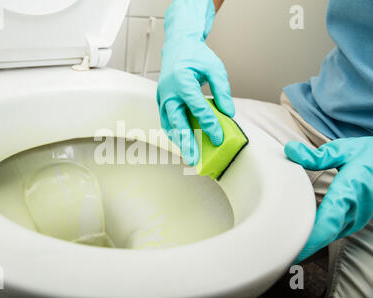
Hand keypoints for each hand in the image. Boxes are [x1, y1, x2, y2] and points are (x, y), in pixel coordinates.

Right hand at [157, 0, 234, 165]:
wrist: (177, 46)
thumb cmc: (195, 55)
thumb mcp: (215, 68)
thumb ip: (222, 90)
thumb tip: (229, 113)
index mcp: (182, 81)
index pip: (198, 108)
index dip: (209, 124)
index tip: (218, 137)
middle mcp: (168, 91)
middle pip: (176, 121)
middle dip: (186, 142)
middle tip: (194, 159)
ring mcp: (162, 97)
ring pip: (168, 124)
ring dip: (178, 141)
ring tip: (188, 155)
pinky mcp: (161, 102)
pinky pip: (166, 121)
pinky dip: (174, 133)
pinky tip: (183, 142)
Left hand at [285, 137, 372, 262]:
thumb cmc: (368, 156)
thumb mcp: (345, 150)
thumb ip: (318, 155)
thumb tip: (290, 150)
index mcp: (350, 193)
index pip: (327, 222)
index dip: (310, 239)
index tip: (292, 250)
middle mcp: (354, 211)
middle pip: (325, 235)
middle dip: (302, 246)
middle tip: (274, 253)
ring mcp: (356, 218)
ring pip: (329, 235)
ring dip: (308, 243)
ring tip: (281, 248)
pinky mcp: (354, 220)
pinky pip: (333, 232)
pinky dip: (316, 236)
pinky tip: (298, 237)